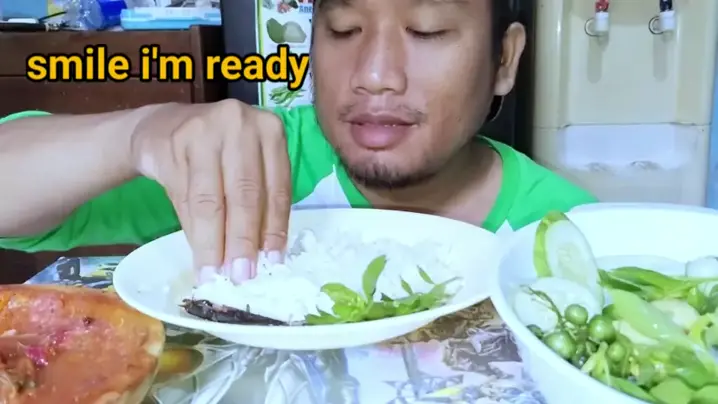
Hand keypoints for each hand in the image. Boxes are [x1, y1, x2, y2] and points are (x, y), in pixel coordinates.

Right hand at [130, 100, 290, 283]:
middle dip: (243, 241)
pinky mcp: (174, 144)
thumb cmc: (215, 154)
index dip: (275, 228)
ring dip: (213, 243)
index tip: (272, 262)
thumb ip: (256, 203)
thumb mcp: (244, 168)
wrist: (162, 128)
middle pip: (245, 194)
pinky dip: (193, 231)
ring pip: (211, 200)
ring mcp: (205, 130)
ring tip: (215, 273)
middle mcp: (240, 124)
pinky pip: (186, 197)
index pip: (277, 188)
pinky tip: (198, 253)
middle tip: (241, 275)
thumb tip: (262, 257)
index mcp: (270, 131)